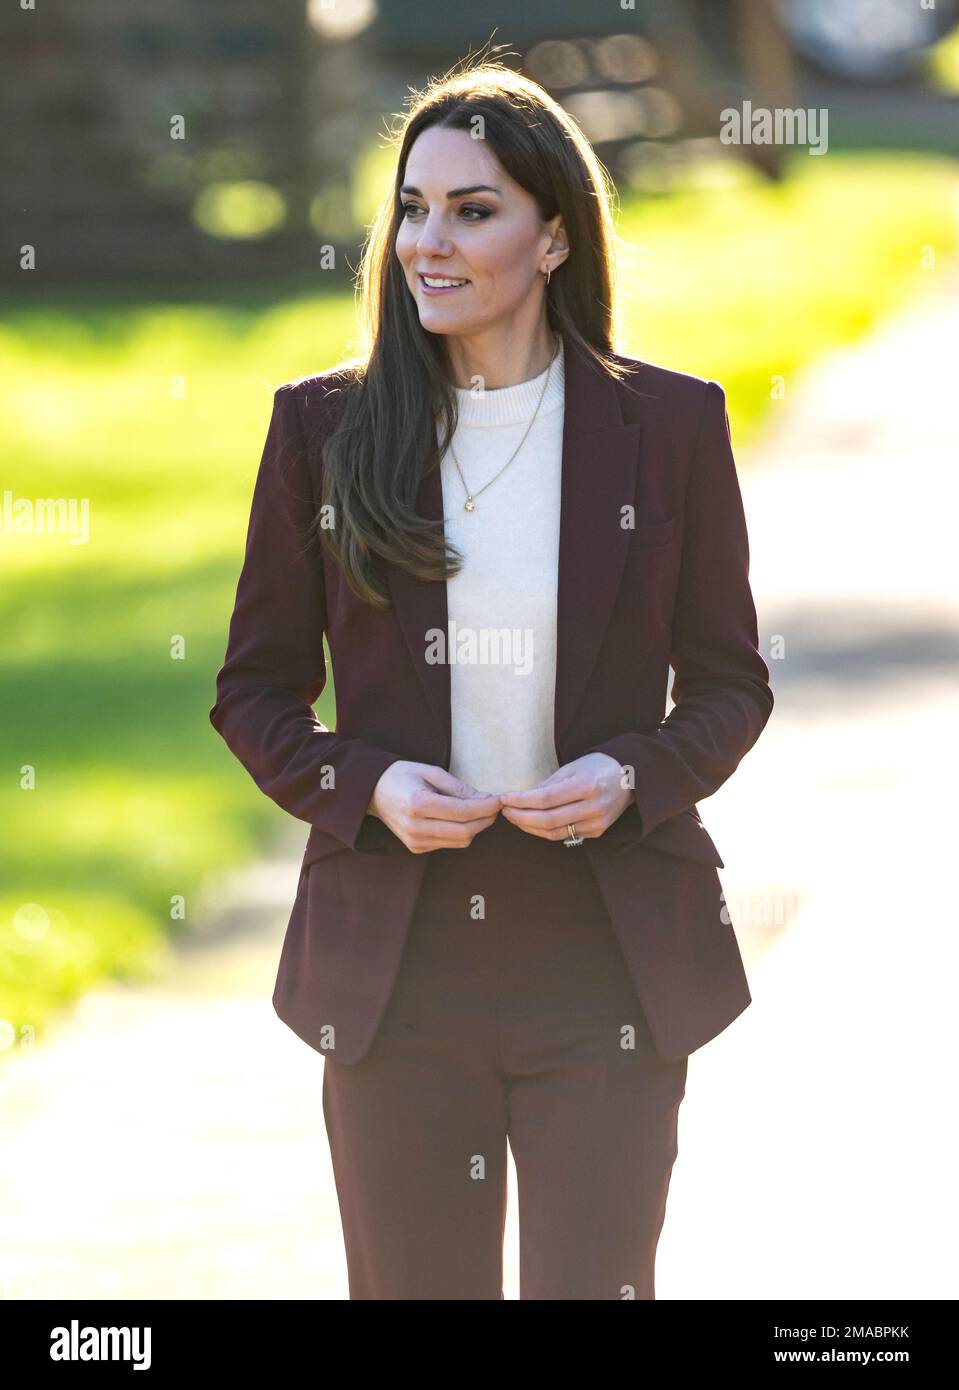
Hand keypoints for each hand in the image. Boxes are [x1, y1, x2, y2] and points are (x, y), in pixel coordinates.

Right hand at [368, 761, 501, 853]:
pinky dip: (460, 832)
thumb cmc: (403, 776)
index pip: (462, 812)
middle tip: (495, 807)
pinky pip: (449, 843)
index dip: (486, 807)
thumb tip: (487, 800)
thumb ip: (459, 788)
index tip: (499, 800)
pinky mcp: (416, 848)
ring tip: (480, 811)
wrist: (374, 792)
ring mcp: (414, 841)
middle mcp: (415, 827)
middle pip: (465, 832)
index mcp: (417, 804)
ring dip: (476, 828)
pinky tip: (459, 819)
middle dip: (485, 820)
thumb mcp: (431, 772)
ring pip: (460, 841)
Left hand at [497, 753, 632, 841]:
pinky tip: (534, 823)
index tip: (504, 799)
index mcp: (587, 785)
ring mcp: (597, 822)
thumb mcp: (573, 767)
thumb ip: (549, 784)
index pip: (546, 798)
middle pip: (548, 820)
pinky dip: (546, 831)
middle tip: (506, 811)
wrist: (631, 778)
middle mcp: (593, 807)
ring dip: (530, 827)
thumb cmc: (598, 767)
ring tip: (515, 818)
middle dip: (521, 817)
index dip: (521, 801)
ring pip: (555, 832)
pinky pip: (566, 835)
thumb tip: (523, 798)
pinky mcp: (597, 832)